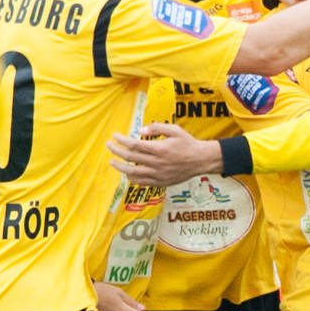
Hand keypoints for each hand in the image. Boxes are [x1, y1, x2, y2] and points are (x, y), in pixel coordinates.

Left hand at [108, 123, 223, 185]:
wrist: (200, 160)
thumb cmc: (187, 143)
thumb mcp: (174, 130)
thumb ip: (157, 128)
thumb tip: (141, 130)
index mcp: (159, 149)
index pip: (134, 145)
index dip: (121, 141)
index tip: (114, 136)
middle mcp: (156, 163)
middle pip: (130, 158)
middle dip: (116, 151)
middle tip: (109, 146)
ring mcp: (158, 174)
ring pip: (133, 173)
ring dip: (120, 167)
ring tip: (112, 162)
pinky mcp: (160, 182)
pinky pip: (142, 182)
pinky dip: (132, 178)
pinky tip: (127, 174)